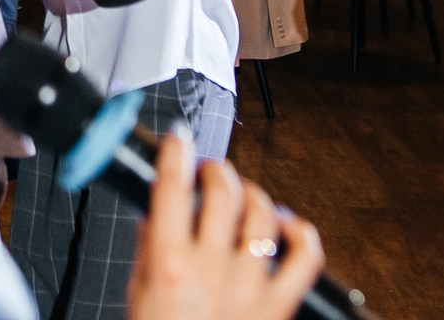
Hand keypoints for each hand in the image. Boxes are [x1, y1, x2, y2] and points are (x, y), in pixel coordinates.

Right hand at [127, 134, 324, 319]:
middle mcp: (212, 270)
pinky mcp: (280, 306)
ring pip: (262, 213)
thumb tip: (155, 212)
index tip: (176, 140)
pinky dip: (300, 233)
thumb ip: (148, 250)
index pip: (171, 187)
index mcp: (170, 266)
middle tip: (208, 172)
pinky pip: (305, 256)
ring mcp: (250, 287)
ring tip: (242, 194)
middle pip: (222, 192)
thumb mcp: (138, 296)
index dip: (175, 152)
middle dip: (215, 170)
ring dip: (252, 193)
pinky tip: (286, 226)